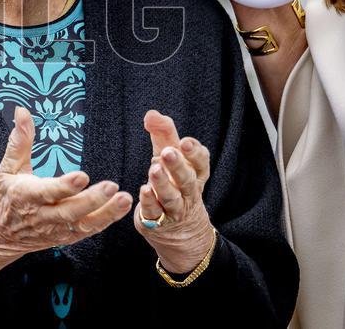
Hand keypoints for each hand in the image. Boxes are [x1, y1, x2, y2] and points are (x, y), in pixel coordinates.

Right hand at [0, 106, 132, 278]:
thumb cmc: (2, 197)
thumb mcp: (7, 168)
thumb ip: (19, 140)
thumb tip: (22, 111)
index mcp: (24, 196)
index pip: (47, 192)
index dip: (64, 186)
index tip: (83, 176)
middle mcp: (40, 216)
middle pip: (68, 211)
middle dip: (92, 201)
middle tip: (112, 186)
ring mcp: (53, 229)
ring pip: (81, 224)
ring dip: (105, 213)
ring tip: (125, 199)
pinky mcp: (63, 237)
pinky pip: (86, 231)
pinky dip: (104, 221)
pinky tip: (120, 208)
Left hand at [135, 109, 214, 273]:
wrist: (180, 230)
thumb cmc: (174, 182)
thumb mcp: (171, 157)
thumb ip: (163, 134)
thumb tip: (151, 113)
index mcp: (195, 174)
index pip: (201, 163)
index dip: (194, 153)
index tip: (185, 142)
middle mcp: (188, 192)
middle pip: (186, 180)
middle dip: (178, 166)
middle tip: (168, 152)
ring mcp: (174, 209)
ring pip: (171, 198)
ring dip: (163, 184)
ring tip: (154, 170)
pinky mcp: (158, 222)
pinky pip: (155, 213)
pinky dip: (149, 203)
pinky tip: (143, 191)